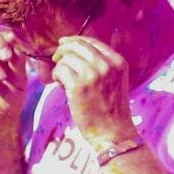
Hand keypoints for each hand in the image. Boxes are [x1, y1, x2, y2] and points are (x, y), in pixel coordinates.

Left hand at [51, 34, 135, 151]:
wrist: (113, 133)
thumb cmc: (110, 110)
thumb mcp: (115, 81)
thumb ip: (102, 65)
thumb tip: (75, 50)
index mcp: (117, 62)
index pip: (92, 41)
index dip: (75, 40)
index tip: (64, 43)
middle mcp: (107, 65)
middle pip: (78, 46)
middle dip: (63, 49)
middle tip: (56, 57)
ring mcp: (93, 75)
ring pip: (67, 58)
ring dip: (60, 67)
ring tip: (63, 81)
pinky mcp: (79, 86)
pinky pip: (60, 70)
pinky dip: (57, 77)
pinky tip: (61, 86)